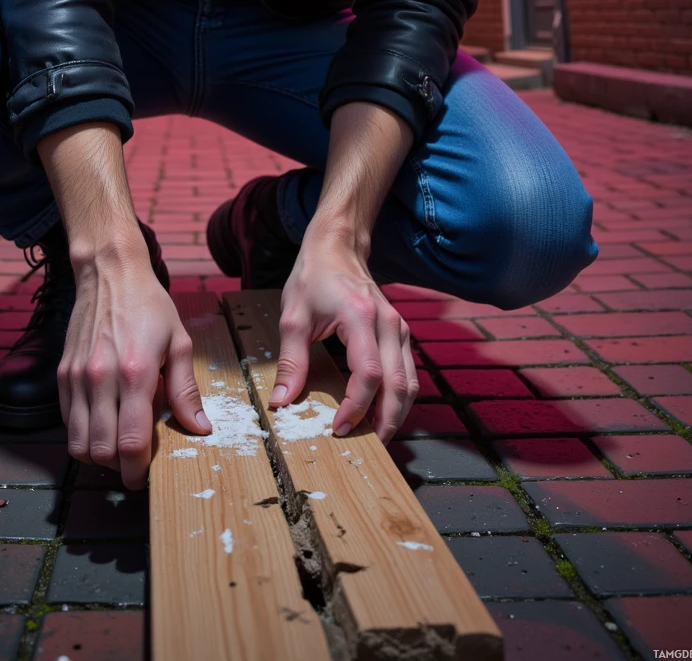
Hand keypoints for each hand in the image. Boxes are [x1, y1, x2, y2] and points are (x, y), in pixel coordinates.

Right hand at [57, 238, 211, 489]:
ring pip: (78, 443)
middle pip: (101, 451)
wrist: (110, 273)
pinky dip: (81, 433)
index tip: (146, 476)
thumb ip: (185, 390)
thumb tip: (199, 429)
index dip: (138, 470)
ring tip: (115, 448)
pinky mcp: (63, 373)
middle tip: (133, 464)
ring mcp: (77, 377)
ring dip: (97, 455)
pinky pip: (67, 421)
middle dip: (117, 467)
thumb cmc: (149, 305)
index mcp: (135, 373)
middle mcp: (101, 378)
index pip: (130, 443)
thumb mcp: (179, 342)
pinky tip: (100, 423)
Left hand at [270, 230, 417, 441]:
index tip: (338, 427)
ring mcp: (399, 327)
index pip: (368, 374)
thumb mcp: (293, 317)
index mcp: (360, 317)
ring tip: (376, 435)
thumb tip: (280, 403)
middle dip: (385, 421)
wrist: (337, 246)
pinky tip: (383, 411)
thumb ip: (290, 362)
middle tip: (367, 445)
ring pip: (411, 381)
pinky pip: (409, 371)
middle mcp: (388, 323)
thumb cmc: (313, 277)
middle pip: (399, 384)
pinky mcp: (401, 332)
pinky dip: (400, 396)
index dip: (356, 407)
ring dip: (397, 413)